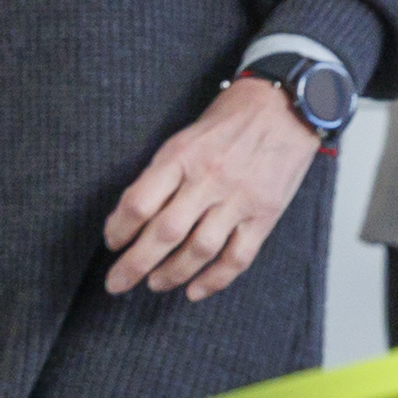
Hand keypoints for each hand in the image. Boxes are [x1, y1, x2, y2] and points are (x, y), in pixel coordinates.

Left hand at [102, 76, 325, 299]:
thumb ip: (160, 174)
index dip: (118, 229)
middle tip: (116, 283)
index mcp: (182, 156)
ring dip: (171, 274)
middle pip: (165, 232)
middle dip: (134, 265)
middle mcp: (210, 178)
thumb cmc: (228, 122)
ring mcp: (240, 198)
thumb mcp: (184, 136)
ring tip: (154, 284)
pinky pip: (237, 257)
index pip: (139, 203)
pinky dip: (214, 280)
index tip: (112, 243)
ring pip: (199, 250)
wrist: (285, 105)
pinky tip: (194, 291)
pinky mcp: (265, 214)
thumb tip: (129, 216)